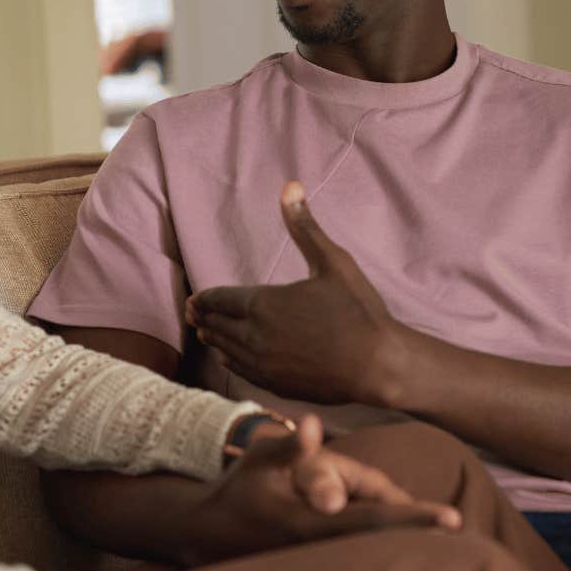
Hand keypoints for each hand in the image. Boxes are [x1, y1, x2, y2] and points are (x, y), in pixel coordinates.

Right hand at [184, 413, 459, 565]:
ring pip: (377, 552)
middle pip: (386, 542)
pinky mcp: (322, 568)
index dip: (415, 519)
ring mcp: (322, 564)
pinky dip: (392, 548)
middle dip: (425, 534)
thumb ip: (292, 446)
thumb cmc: (242, 487)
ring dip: (412, 543)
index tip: (454, 519)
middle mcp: (322, 549)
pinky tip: (419, 545)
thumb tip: (312, 424)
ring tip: (452, 534)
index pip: (374, 520)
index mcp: (311, 522)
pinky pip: (364, 557)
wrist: (211, 534)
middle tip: (465, 526)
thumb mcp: (261, 459)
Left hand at [187, 182, 403, 405]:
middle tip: (192, 313)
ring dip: (213, 338)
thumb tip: (289, 186)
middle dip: (203, 317)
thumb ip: (304, 227)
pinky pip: (240, 370)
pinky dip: (228, 360)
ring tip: (204, 331)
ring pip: (225, 349)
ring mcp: (263, 364)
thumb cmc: (358, 310)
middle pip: (217, 325)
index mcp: (264, 303)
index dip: (204, 299)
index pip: (219, 299)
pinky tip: (227, 357)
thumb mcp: (333, 262)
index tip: (194, 299)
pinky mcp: (275, 384)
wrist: (378, 365)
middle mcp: (255, 336)